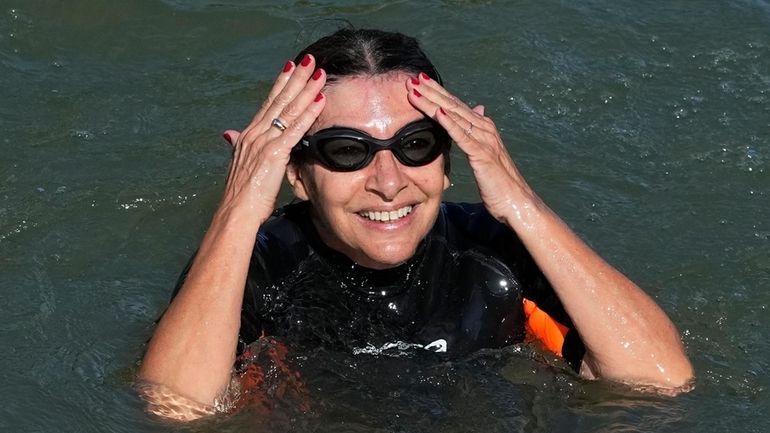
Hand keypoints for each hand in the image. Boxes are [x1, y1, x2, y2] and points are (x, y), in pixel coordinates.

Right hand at [219, 55, 326, 226]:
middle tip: (310, 60)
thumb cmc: (241, 195)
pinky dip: (309, 113)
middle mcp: (255, 133)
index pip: (268, 103)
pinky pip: (296, 128)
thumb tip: (229, 134)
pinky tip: (320, 100)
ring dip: (306, 89)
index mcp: (249, 135)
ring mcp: (264, 141)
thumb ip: (237, 145)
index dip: (281, 84)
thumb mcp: (239, 164)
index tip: (291, 68)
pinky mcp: (275, 153)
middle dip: (296, 78)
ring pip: (290, 109)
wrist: (236, 211)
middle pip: (280, 100)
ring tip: (320, 73)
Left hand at [406, 73, 533, 222]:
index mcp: (483, 127)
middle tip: (411, 79)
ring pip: (454, 115)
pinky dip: (450, 123)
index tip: (418, 82)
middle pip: (452, 105)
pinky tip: (437, 112)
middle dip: (430, 91)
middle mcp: (484, 128)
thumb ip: (478, 132)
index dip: (436, 93)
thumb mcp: (486, 153)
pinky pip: (462, 136)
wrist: (516, 201)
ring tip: (415, 90)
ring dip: (433, 102)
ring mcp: (484, 139)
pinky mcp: (482, 154)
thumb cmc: (499, 182)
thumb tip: (478, 109)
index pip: (455, 105)